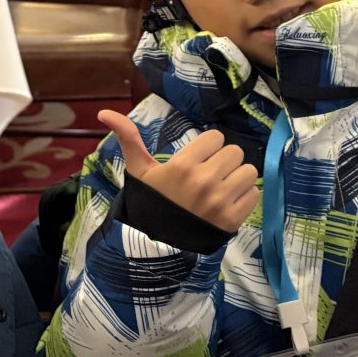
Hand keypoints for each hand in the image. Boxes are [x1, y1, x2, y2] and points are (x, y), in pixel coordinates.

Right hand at [102, 112, 257, 234]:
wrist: (158, 245)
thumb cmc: (151, 202)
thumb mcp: (139, 171)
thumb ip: (128, 138)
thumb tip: (104, 112)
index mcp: (183, 165)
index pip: (216, 138)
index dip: (208, 147)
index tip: (198, 160)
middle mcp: (204, 181)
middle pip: (234, 152)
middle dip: (224, 161)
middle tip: (210, 174)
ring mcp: (221, 201)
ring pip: (248, 171)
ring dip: (237, 178)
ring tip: (221, 188)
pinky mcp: (233, 218)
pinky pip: (253, 194)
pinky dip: (244, 197)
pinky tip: (228, 203)